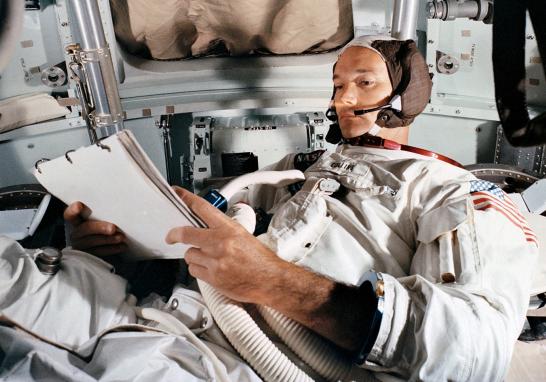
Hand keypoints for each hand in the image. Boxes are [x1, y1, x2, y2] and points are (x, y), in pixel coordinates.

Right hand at [64, 201, 126, 255]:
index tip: (79, 205)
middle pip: (84, 229)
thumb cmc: (106, 227)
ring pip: (92, 242)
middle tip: (113, 228)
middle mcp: (77, 234)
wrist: (109, 246)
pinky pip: (100, 253)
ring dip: (108, 239)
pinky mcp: (90, 257)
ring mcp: (81, 246)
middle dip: (99, 228)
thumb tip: (117, 209)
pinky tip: (122, 246)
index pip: (70, 215)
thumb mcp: (102, 219)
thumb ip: (104, 215)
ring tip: (120, 237)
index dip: (72, 210)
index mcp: (77, 221)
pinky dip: (112, 249)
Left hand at [165, 186, 284, 303]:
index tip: (177, 194)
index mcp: (228, 228)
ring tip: (208, 258)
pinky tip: (209, 269)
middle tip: (172, 236)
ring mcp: (215, 261)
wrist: (270, 280)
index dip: (186, 199)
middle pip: (185, 233)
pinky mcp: (213, 278)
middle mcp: (220, 243)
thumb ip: (223, 230)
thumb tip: (206, 226)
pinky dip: (198, 270)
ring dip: (195, 256)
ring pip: (189, 255)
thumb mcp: (243, 235)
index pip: (202, 208)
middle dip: (175, 234)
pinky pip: (194, 271)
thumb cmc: (260, 259)